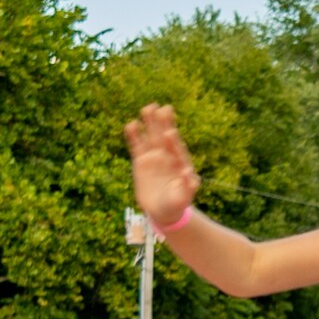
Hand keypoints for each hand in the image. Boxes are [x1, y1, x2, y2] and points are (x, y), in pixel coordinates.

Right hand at [125, 105, 197, 228]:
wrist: (164, 210)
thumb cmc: (177, 204)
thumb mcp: (184, 198)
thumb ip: (187, 186)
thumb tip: (188, 172)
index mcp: (181, 163)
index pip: (178, 149)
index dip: (174, 141)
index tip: (170, 132)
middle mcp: (168, 156)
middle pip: (165, 137)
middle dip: (163, 123)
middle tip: (161, 107)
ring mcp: (154, 157)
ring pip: (151, 137)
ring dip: (149, 123)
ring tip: (147, 108)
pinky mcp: (141, 161)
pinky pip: (137, 146)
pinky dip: (134, 136)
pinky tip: (131, 124)